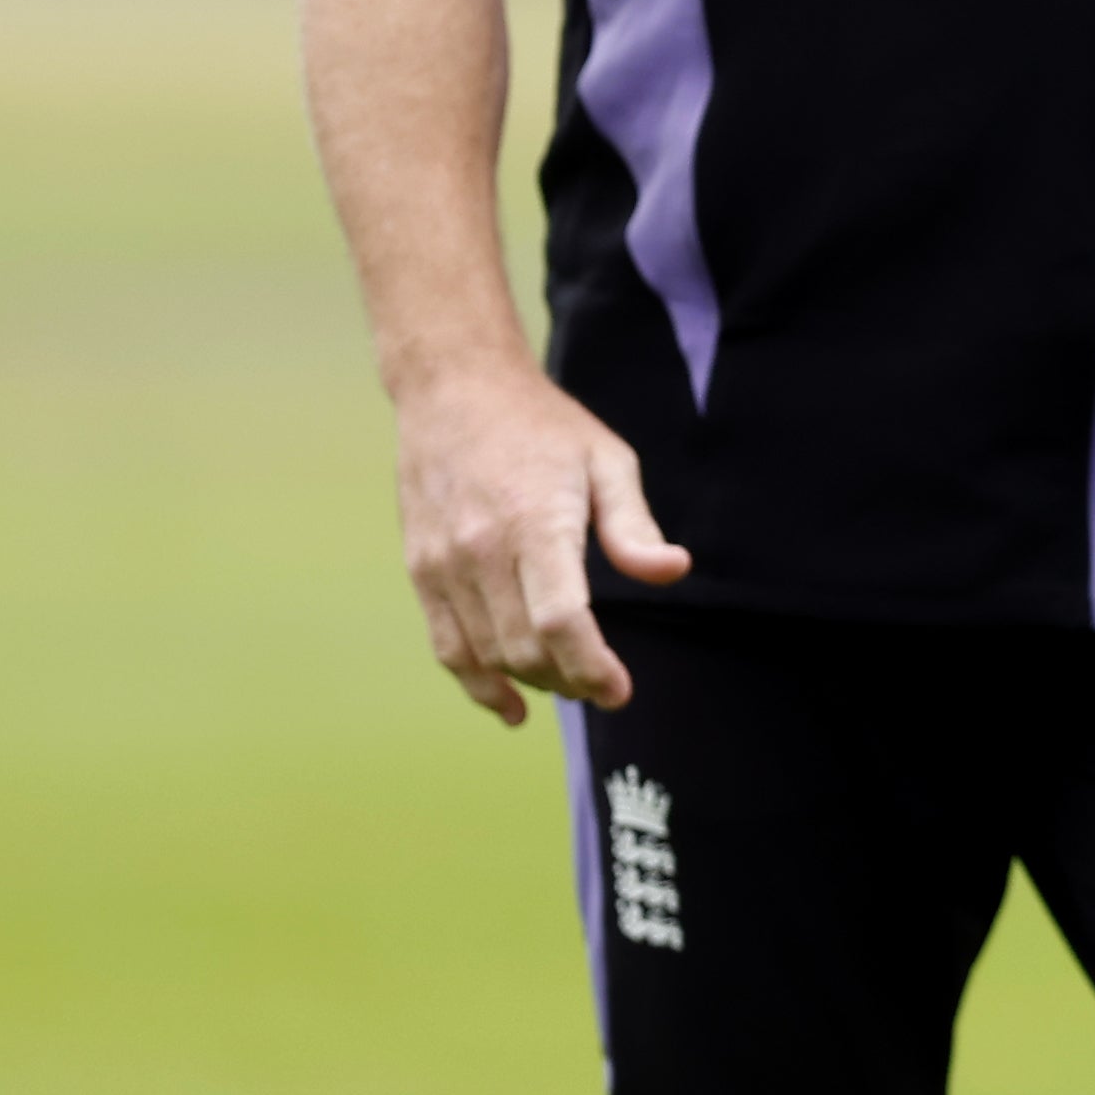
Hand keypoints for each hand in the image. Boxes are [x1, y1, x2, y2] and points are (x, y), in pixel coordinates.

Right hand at [390, 358, 688, 722]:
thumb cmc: (543, 426)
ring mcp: (443, 565)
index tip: (619, 690)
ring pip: (486, 655)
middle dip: (569, 681)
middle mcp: (482, 551)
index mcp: (535, 523)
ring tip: (568, 686)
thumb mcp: (607, 461)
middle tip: (603, 686)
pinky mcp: (421, 571)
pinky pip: (446, 646)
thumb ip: (635, 526)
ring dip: (530, 683)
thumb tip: (673, 571)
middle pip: (524, 648)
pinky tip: (509, 704)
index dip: (591, 667)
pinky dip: (477, 682)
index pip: (560, 621)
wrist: (454, 390)